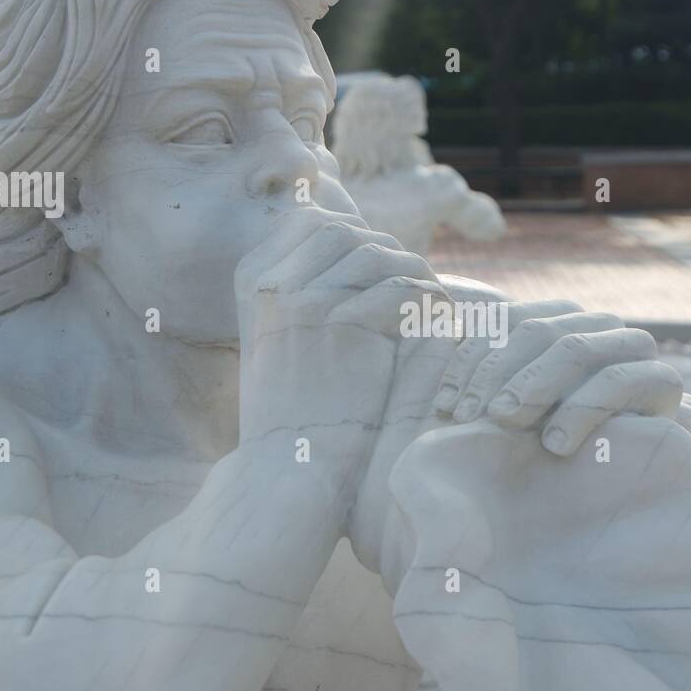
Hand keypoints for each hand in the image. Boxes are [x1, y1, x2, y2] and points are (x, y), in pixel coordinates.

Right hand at [235, 207, 448, 481]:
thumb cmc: (289, 413)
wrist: (284, 468)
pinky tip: (439, 317)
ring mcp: (304, 296)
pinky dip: (428, 298)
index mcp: (251, 278)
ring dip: (411, 271)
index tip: (379, 267)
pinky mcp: (343, 322)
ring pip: (377, 252)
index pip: (312, 221)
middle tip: (410, 281)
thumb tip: (354, 246)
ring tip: (428, 298)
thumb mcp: (278, 339)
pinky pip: (401, 286)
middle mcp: (272, 279)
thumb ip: (301, 293)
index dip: (355, 237)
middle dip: (384, 249)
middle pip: (346, 230)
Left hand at [431, 300, 682, 454]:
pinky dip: (580, 410)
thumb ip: (480, 385)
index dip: (468, 361)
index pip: (503, 322)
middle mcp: (593, 324)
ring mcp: (630, 347)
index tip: (444, 407)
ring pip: (574, 349)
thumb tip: (428, 353)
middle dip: (494, 375)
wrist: (633, 476)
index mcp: (555, 320)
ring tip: (503, 424)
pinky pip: (618, 382)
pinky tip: (553, 444)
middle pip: (535, 332)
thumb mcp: (511, 414)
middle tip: (466, 419)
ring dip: (533, 386)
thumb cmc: (552, 447)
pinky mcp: (662, 380)